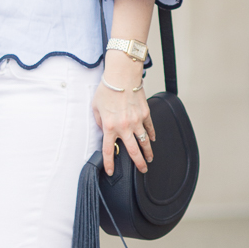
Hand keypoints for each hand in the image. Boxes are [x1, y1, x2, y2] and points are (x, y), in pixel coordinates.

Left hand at [92, 61, 155, 176]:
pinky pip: (150, 128)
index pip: (109, 151)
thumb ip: (99, 121)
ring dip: (148, 152)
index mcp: (110, 127)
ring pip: (144, 141)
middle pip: (133, 151)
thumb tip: (104, 129)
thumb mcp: (96, 107)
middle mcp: (124, 126)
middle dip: (138, 163)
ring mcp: (137, 121)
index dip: (110, 164)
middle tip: (142, 169)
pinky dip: (152, 135)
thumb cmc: (108, 89)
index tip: (111, 171)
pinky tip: (152, 140)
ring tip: (149, 159)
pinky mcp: (145, 113)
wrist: (122, 75)